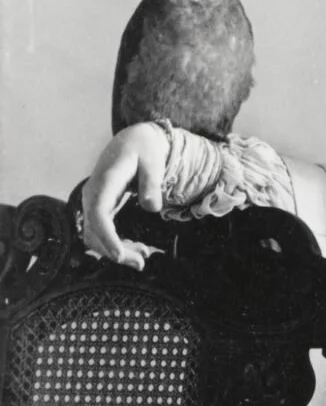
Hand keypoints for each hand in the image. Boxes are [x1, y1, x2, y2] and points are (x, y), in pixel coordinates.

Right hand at [80, 123, 169, 269]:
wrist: (132, 142)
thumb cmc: (144, 150)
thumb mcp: (153, 162)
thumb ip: (152, 183)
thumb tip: (152, 207)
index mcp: (105, 181)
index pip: (98, 213)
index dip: (107, 236)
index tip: (119, 255)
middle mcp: (93, 194)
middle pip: (94, 230)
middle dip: (114, 251)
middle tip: (141, 263)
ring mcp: (93, 202)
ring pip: (95, 235)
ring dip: (116, 251)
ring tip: (143, 257)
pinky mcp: (99, 209)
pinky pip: (101, 232)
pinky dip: (117, 245)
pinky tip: (139, 249)